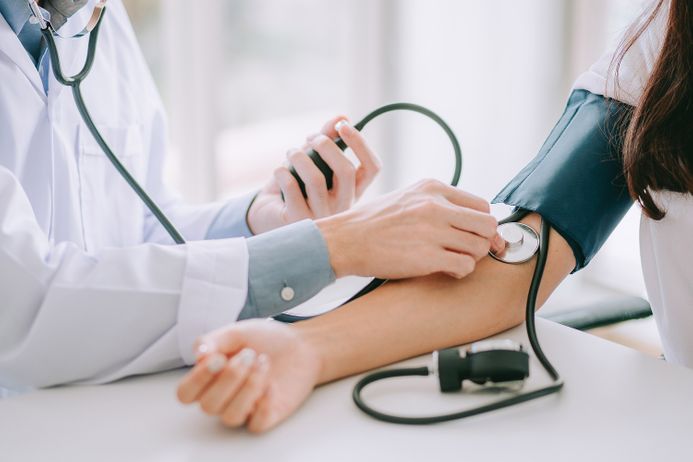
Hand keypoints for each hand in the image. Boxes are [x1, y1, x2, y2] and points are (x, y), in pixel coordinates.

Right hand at [176, 320, 319, 432]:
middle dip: (229, 378)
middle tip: (249, 355)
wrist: (301, 345)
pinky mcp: (266, 417)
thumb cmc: (265, 340)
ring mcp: (244, 409)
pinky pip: (256, 424)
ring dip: (248, 388)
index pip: (186, 394)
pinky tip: (272, 386)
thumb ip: (214, 340)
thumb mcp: (237, 332)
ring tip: (264, 362)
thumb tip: (198, 353)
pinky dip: (264, 406)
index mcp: (209, 378)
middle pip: (208, 406)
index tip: (219, 358)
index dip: (197, 380)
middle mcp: (223, 397)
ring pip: (231, 416)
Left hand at [247, 116, 380, 233]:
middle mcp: (343, 207)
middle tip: (313, 138)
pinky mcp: (299, 221)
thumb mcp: (314, 160)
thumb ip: (328, 139)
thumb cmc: (297, 185)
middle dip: (328, 147)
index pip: (372, 168)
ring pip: (315, 179)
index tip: (343, 126)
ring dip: (299, 156)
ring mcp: (322, 217)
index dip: (361, 144)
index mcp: (353, 191)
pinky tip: (279, 171)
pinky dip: (282, 171)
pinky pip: (292, 187)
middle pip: (347, 171)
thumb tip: (342, 117)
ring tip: (291, 152)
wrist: (270, 214)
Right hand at [316, 179, 505, 279]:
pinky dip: (461, 271)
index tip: (474, 235)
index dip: (481, 224)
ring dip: (471, 258)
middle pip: (487, 224)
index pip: (481, 205)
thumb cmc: (372, 223)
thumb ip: (437, 205)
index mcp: (432, 188)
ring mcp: (432, 231)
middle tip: (468, 251)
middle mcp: (435, 206)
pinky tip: (446, 270)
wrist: (345, 240)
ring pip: (480, 246)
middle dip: (482, 241)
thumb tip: (469, 222)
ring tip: (453, 261)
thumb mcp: (407, 198)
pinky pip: (465, 265)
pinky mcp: (427, 257)